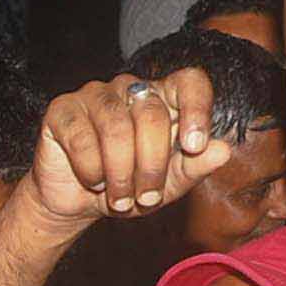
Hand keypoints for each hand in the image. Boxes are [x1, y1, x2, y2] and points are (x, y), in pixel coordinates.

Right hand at [31, 66, 238, 229]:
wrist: (77, 203)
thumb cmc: (126, 188)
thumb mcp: (166, 186)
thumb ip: (194, 167)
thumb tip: (223, 150)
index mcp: (163, 100)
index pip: (189, 82)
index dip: (196, 108)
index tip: (195, 145)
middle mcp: (130, 90)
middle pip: (152, 114)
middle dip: (152, 165)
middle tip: (146, 198)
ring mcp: (95, 95)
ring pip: (117, 127)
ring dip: (120, 173)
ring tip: (119, 199)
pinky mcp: (63, 109)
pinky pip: (82, 138)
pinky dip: (91, 170)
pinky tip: (92, 181)